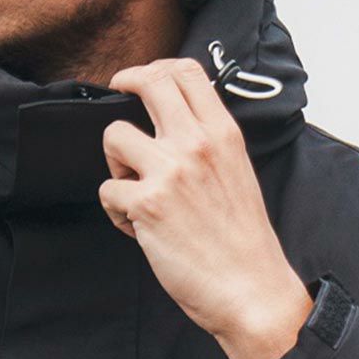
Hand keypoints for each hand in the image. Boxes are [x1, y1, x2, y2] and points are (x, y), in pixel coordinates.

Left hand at [98, 58, 313, 350]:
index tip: (139, 81)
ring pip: (113, 135)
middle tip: (117, 100)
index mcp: (223, 135)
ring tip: (133, 189)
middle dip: (124, 86)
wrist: (250, 289)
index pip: (186, 71)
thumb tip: (175, 129)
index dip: (154, 69)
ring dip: (115, 163)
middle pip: (148, 82)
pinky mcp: (146, 205)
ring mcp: (170, 172)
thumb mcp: (238, 175)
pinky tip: (136, 228)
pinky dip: (115, 211)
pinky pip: (107, 190)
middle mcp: (197, 144)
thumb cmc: (243, 243)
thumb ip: (209, 146)